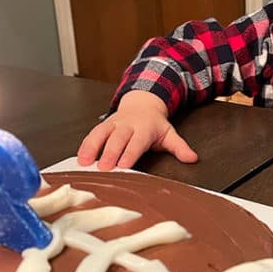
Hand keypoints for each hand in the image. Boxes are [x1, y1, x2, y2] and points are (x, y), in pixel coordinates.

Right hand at [77, 90, 197, 170]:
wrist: (143, 103)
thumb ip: (179, 147)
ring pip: (101, 134)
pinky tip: (79, 158)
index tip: (123, 166)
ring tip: (84, 163)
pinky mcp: (103, 125)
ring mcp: (114, 124)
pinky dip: (85, 145)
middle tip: (103, 168)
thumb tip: (192, 159)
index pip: (136, 142)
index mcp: (144, 128)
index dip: (129, 153)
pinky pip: (92, 134)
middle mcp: (127, 125)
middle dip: (109, 153)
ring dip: (92, 148)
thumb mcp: (169, 134)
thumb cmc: (155, 125)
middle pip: (117, 139)